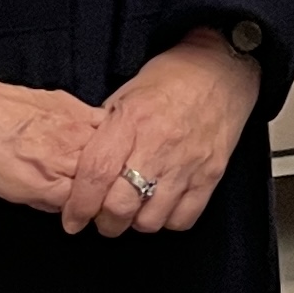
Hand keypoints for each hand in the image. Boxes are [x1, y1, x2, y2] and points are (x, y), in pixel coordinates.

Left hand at [0, 64, 106, 213]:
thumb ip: (34, 198)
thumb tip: (56, 202)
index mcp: (42, 186)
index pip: (87, 207)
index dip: (88, 211)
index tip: (85, 211)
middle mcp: (61, 158)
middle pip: (105, 181)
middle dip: (105, 190)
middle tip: (97, 191)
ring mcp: (69, 128)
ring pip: (110, 153)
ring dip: (109, 163)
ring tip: (102, 166)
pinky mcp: (67, 104)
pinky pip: (101, 123)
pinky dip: (104, 134)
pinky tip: (98, 138)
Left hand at [59, 31, 260, 235]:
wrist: (221, 69)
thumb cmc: (169, 79)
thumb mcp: (126, 93)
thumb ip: (104, 131)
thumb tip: (80, 166)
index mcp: (131, 120)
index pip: (96, 173)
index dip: (79, 204)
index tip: (72, 218)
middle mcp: (159, 144)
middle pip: (120, 206)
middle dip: (105, 223)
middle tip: (102, 218)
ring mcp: (188, 163)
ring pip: (151, 219)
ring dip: (135, 223)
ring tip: (134, 211)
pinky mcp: (211, 175)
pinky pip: (183, 218)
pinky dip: (167, 221)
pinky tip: (162, 207)